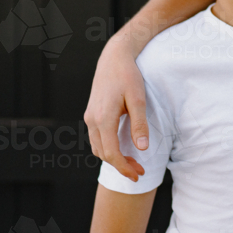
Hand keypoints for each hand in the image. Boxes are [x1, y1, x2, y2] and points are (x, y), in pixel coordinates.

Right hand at [84, 35, 147, 180]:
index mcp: (103, 118)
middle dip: (121, 166)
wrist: (113, 58)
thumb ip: (139, 124)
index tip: (138, 174)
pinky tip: (121, 148)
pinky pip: (96, 139)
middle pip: (103, 154)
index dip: (124, 168)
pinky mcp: (91, 114)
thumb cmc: (128, 76)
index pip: (111, 153)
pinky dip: (107, 149)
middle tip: (139, 171)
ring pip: (97, 148)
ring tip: (133, 162)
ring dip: (113, 158)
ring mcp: (90, 117)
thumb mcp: (138, 99)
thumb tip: (142, 149)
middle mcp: (92, 120)